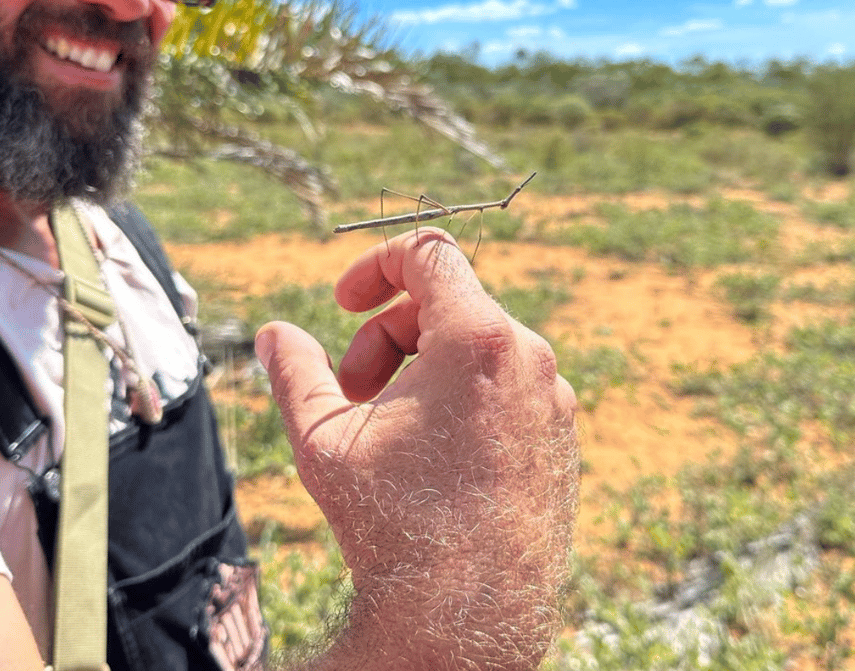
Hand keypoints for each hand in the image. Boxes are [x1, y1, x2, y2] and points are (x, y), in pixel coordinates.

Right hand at [255, 228, 579, 670]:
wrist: (468, 620)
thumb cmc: (395, 526)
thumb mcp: (324, 439)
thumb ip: (295, 372)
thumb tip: (273, 334)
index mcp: (477, 339)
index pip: (428, 253)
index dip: (375, 265)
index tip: (343, 302)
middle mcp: (528, 356)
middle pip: (445, 303)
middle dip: (387, 335)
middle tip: (352, 390)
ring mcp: (552, 395)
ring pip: (474, 345)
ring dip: (422, 367)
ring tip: (388, 426)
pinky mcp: (561, 430)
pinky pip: (504, 383)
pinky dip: (460, 394)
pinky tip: (432, 450)